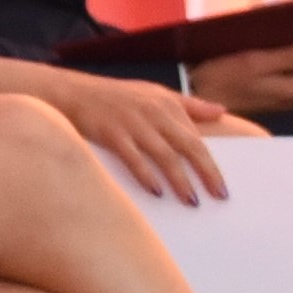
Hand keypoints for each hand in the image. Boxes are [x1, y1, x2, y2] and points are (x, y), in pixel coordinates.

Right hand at [31, 63, 240, 204]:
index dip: (212, 164)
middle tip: (218, 196)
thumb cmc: (114, 96)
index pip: (197, 138)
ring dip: (180, 180)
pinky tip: (156, 191)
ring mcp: (133, 123)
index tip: (222, 187)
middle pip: (189, 146)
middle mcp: (154, 112)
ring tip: (191, 201)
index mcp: (168, 104)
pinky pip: (134, 158)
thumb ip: (190, 104)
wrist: (70, 92)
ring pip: (165, 156)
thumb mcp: (155, 92)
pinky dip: (146, 175)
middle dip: (207, 173)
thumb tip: (222, 111)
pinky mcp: (111, 133)